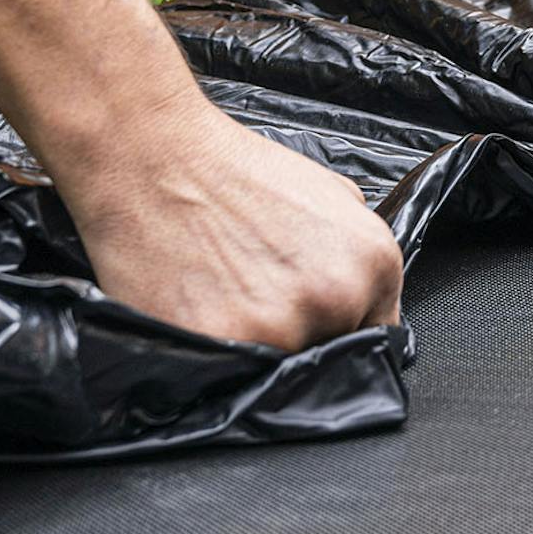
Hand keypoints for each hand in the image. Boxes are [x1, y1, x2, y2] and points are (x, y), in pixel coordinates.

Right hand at [66, 109, 403, 349]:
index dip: (338, 329)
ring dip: (257, 352)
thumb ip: (355, 249)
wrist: (158, 155)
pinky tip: (197, 311)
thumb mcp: (328, 192)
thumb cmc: (234, 169)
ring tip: (225, 302)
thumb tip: (364, 292)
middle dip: (299, 339)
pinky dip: (212, 357)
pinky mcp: (224, 347)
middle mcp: (338, 298)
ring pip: (280, 373)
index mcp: (373, 262)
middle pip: (330, 355)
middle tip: (257, 301)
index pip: (374, 332)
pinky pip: (228, 378)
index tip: (311, 322)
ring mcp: (283, 328)